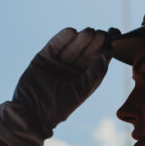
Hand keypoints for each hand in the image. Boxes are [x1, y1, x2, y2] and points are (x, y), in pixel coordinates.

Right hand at [0, 27, 111, 145]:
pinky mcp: (44, 57)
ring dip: (80, 39)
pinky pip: (55, 45)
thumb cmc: (60, 106)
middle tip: (99, 33)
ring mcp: (58, 61)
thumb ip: (96, 73)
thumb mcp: (83, 90)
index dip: (105, 48)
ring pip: (71, 46)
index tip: (112, 38)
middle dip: (93, 42)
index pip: (98, 59)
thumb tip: (107, 54)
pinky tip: (70, 32)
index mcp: (85, 77)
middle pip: (85, 50)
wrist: (32, 113)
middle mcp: (73, 68)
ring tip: (88, 32)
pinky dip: (62, 38)